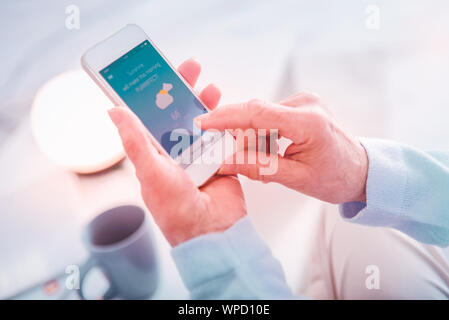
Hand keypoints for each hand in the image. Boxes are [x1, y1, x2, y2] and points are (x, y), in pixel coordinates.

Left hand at [108, 59, 245, 245]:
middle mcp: (175, 153)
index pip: (151, 116)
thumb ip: (135, 141)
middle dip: (183, 90)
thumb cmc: (176, 209)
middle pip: (178, 114)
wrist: (213, 230)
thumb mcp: (151, 171)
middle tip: (190, 69)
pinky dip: (225, 123)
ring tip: (210, 87)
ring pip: (201, 121)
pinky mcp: (220, 159)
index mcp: (154, 154)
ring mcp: (199, 155)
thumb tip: (113, 112)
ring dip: (205, 103)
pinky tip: (226, 111)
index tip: (158, 74)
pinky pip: (222, 136)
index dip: (154, 94)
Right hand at [195, 93, 367, 203]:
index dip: (226, 117)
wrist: (360, 170)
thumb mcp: (296, 178)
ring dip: (250, 136)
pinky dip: (260, 133)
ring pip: (260, 115)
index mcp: (308, 122)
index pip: (257, 113)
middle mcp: (305, 104)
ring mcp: (303, 102)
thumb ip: (259, 168)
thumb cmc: (336, 176)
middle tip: (225, 153)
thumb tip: (226, 162)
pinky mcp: (299, 106)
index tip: (203, 123)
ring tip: (258, 160)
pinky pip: (269, 116)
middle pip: (255, 113)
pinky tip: (266, 151)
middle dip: (235, 132)